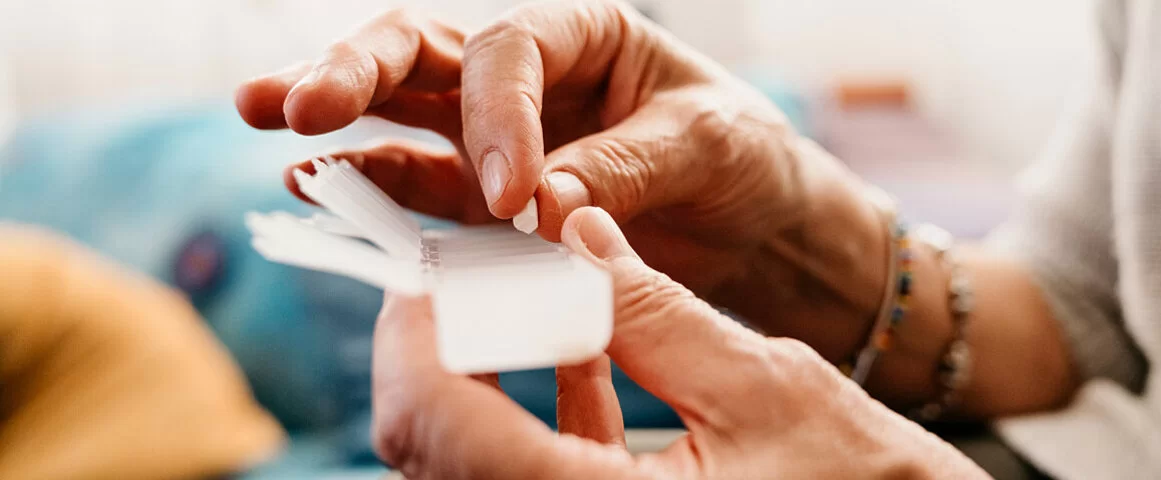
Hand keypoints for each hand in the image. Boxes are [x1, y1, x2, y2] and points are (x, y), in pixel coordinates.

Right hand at [235, 1, 892, 359]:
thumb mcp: (708, 147)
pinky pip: (421, 188)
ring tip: (267, 122)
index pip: (512, 51)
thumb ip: (625, 167)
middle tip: (294, 103)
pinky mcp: (489, 202)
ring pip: (400, 111)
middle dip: (356, 71)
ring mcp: (497, 137)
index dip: (498, 116)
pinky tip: (319, 188)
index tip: (513, 194)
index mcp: (584, 35)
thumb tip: (540, 207)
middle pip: (423, 53)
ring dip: (336, 120)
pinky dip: (374, 191)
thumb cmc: (744, 160)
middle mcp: (529, 77)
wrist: (759, 227)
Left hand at [370, 207, 985, 478]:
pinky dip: (540, 408)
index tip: (435, 266)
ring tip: (529, 289)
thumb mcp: (763, 386)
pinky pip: (533, 471)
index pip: (439, 425)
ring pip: (474, 459)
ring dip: (487, 370)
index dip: (417, 333)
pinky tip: (583, 342)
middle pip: (433, 448)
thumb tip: (575, 229)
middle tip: (475, 272)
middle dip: (443, 347)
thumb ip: (653, 310)